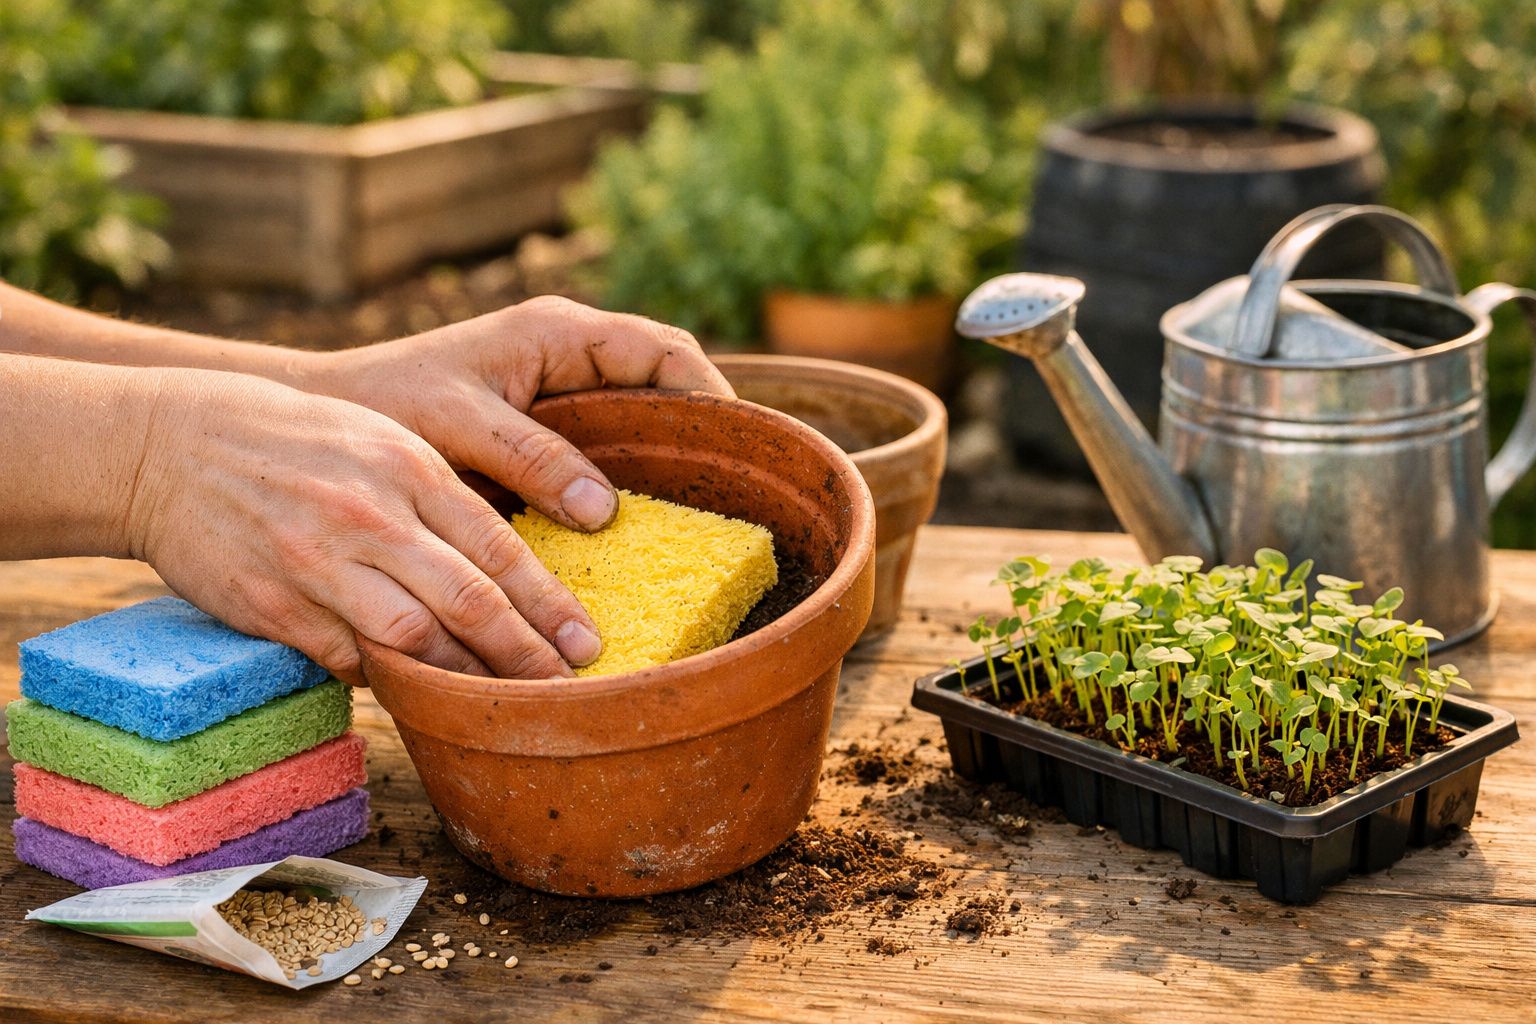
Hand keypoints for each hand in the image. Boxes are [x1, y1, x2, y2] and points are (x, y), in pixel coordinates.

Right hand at [126, 368, 600, 680]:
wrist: (172, 442)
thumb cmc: (297, 440)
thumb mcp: (382, 440)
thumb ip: (443, 497)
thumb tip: (506, 570)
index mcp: (408, 467)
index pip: (498, 549)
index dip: (549, 605)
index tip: (587, 644)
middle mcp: (370, 516)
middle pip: (468, 601)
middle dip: (524, 654)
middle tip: (563, 690)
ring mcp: (318, 563)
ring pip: (411, 639)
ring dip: (462, 679)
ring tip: (499, 705)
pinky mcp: (270, 605)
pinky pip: (343, 658)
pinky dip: (383, 679)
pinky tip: (413, 692)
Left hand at [309, 295, 732, 530]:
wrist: (325, 414)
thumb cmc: (383, 403)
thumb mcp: (458, 424)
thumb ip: (530, 456)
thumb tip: (606, 508)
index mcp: (559, 332)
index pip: (664, 349)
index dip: (709, 393)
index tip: (737, 444)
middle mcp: (568, 355)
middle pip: (664, 383)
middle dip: (699, 430)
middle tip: (730, 492)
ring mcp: (558, 391)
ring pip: (638, 417)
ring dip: (665, 459)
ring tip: (695, 518)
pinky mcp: (541, 429)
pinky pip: (604, 447)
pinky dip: (625, 480)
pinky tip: (631, 530)